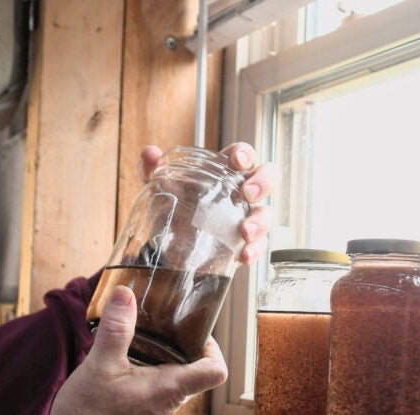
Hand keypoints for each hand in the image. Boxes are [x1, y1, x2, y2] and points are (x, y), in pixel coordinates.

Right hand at [47, 286, 227, 414]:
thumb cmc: (88, 412)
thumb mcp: (100, 363)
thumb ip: (116, 328)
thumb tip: (125, 295)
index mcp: (170, 388)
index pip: (216, 371)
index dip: (213, 348)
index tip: (194, 332)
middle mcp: (169, 403)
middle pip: (196, 371)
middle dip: (183, 346)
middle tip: (163, 326)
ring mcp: (155, 412)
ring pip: (174, 381)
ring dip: (163, 359)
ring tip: (141, 339)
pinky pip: (156, 390)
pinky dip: (148, 373)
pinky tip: (124, 362)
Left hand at [140, 142, 278, 264]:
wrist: (168, 244)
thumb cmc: (173, 205)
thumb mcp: (159, 186)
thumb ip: (152, 168)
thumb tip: (151, 153)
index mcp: (224, 171)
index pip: (243, 155)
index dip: (245, 154)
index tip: (238, 161)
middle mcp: (240, 192)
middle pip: (268, 178)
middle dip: (263, 182)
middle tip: (248, 193)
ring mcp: (246, 218)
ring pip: (267, 214)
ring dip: (261, 222)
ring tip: (245, 231)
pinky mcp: (244, 243)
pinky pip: (259, 245)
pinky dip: (255, 250)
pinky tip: (244, 256)